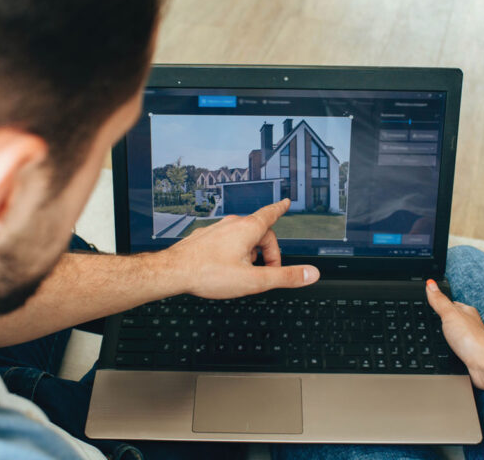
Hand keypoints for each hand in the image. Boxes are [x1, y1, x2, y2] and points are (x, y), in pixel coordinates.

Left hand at [163, 199, 319, 298]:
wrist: (173, 272)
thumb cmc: (208, 273)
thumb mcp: (254, 281)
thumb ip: (285, 277)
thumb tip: (310, 273)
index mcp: (247, 230)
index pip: (271, 214)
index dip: (281, 209)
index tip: (285, 203)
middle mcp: (232, 225)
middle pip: (260, 232)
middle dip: (267, 251)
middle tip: (267, 272)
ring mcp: (216, 230)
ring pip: (242, 237)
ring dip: (250, 253)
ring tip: (245, 273)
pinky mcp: (204, 238)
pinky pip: (226, 241)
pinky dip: (233, 252)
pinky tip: (226, 268)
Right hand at [426, 279, 483, 390]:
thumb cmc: (471, 338)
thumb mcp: (450, 314)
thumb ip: (439, 300)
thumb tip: (430, 283)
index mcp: (467, 312)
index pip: (452, 303)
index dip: (441, 302)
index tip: (433, 300)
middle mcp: (471, 325)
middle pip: (456, 318)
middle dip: (446, 318)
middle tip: (434, 316)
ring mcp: (470, 340)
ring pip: (458, 334)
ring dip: (450, 334)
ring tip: (440, 333)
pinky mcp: (470, 355)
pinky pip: (459, 348)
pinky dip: (453, 347)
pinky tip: (449, 349)